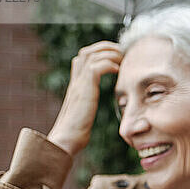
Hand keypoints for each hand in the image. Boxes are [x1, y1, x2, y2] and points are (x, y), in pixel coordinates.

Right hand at [48, 41, 121, 155]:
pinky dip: (109, 64)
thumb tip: (92, 104)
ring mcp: (79, 84)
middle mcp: (76, 81)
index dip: (100, 52)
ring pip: (91, 55)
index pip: (83, 57)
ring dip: (110, 54)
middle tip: (122, 54)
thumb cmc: (77, 131)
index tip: (116, 57)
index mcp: (76, 84)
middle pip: (87, 51)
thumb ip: (87, 100)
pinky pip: (96, 67)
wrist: (67, 140)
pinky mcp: (84, 90)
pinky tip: (118, 71)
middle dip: (106, 48)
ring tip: (122, 60)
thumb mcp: (84, 110)